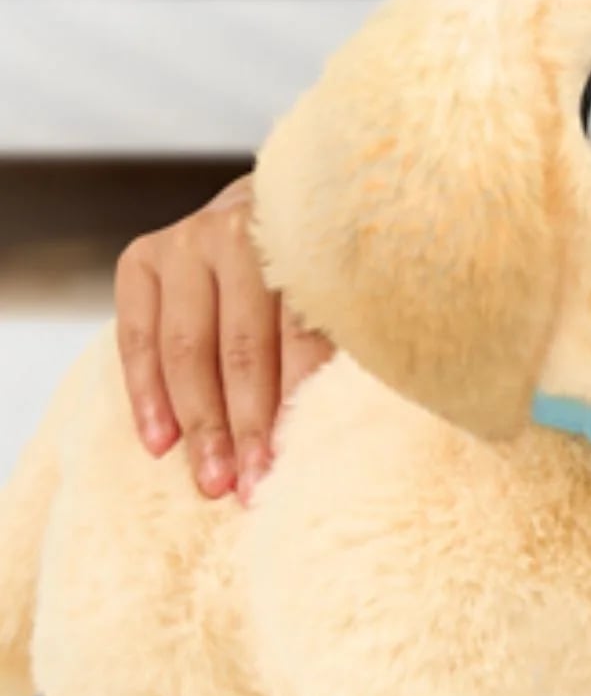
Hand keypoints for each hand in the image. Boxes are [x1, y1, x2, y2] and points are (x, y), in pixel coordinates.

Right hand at [113, 173, 335, 502]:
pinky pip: (136, 335)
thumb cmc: (314, 265)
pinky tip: (158, 443)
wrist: (267, 207)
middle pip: (242, 347)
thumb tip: (349, 427)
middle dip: (245, 424)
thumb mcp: (342, 287)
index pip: (301, 334)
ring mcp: (186, 241)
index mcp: (304, 241)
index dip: (297, 403)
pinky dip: (146, 392)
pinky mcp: (141, 257)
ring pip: (187, 347)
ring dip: (198, 420)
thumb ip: (343, 340)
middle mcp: (240, 233)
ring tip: (211, 479)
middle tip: (251, 487)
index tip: (295, 464)